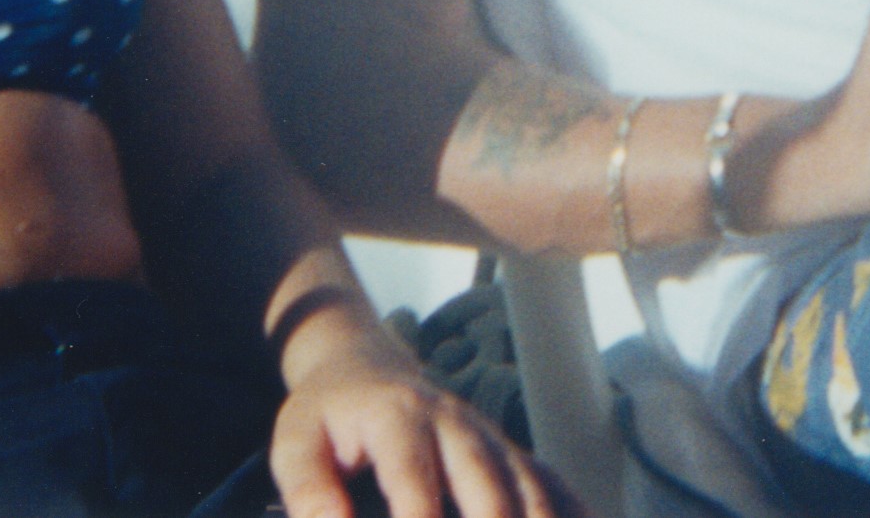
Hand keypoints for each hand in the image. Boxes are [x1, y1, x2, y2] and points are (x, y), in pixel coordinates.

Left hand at [268, 319, 572, 517]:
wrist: (366, 366)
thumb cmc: (328, 415)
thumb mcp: (295, 442)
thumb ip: (307, 489)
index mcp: (399, 418)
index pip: (414, 476)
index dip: (420, 517)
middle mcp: (456, 425)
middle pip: (487, 482)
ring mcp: (490, 439)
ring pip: (529, 487)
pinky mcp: (509, 455)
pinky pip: (552, 484)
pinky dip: (574, 511)